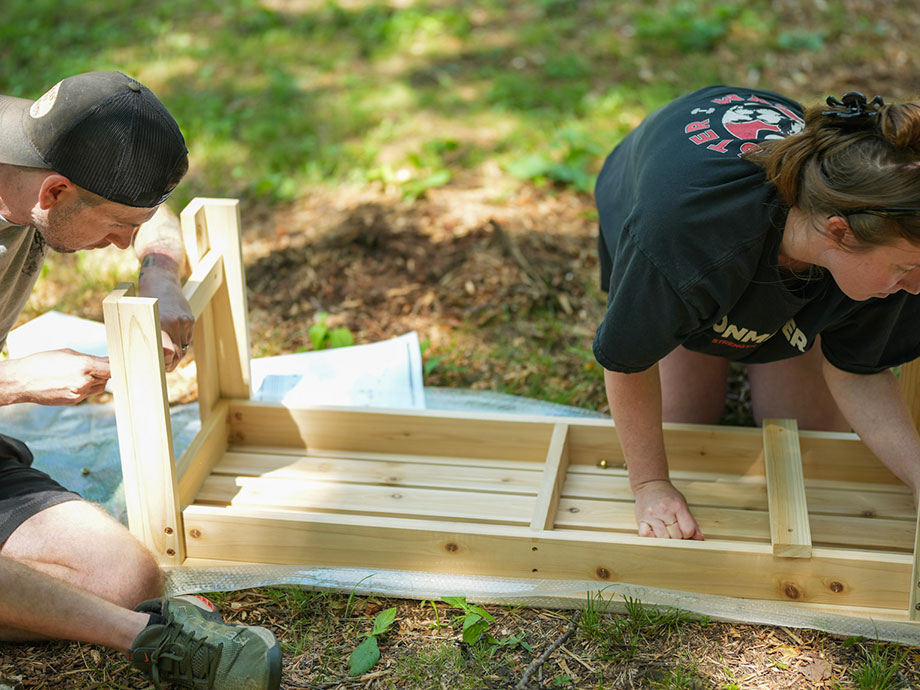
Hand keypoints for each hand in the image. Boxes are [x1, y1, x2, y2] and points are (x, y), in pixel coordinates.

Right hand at [3, 349, 109, 405]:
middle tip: (98, 365)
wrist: (22, 381)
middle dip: (105, 371)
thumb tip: (107, 360)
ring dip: (97, 380)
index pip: (112, 368)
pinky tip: (74, 381)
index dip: (117, 365)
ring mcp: (79, 393)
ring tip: (82, 373)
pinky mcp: (74, 401)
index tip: (119, 362)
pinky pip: (88, 394)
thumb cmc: (43, 362)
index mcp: (84, 366)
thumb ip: (90, 358)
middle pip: (107, 378)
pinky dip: (86, 387)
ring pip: (100, 387)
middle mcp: (84, 382)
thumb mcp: (68, 353)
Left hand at [138, 255, 193, 371]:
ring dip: (177, 352)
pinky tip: (173, 341)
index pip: (169, 354)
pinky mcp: (191, 319)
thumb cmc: (145, 302)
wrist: (160, 281)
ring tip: (168, 354)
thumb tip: (151, 357)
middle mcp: (175, 324)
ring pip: (184, 346)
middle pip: (179, 352)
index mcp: (161, 325)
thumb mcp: (144, 319)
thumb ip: (150, 337)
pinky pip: (187, 338)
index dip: (166, 364)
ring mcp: (185, 322)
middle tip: (164, 367)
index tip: (161, 369)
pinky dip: (181, 342)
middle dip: (172, 361)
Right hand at [633, 479, 703, 539]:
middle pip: (676, 536)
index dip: (688, 533)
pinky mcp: (641, 519)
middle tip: (673, 528)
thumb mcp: (682, 504)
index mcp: (677, 506)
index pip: (688, 530)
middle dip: (677, 535)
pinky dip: (652, 537)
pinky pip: (647, 536)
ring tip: (664, 529)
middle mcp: (664, 510)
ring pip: (663, 538)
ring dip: (665, 537)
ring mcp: (652, 515)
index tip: (684, 529)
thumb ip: (691, 522)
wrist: (650, 485)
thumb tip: (700, 538)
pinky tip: (654, 530)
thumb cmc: (667, 495)